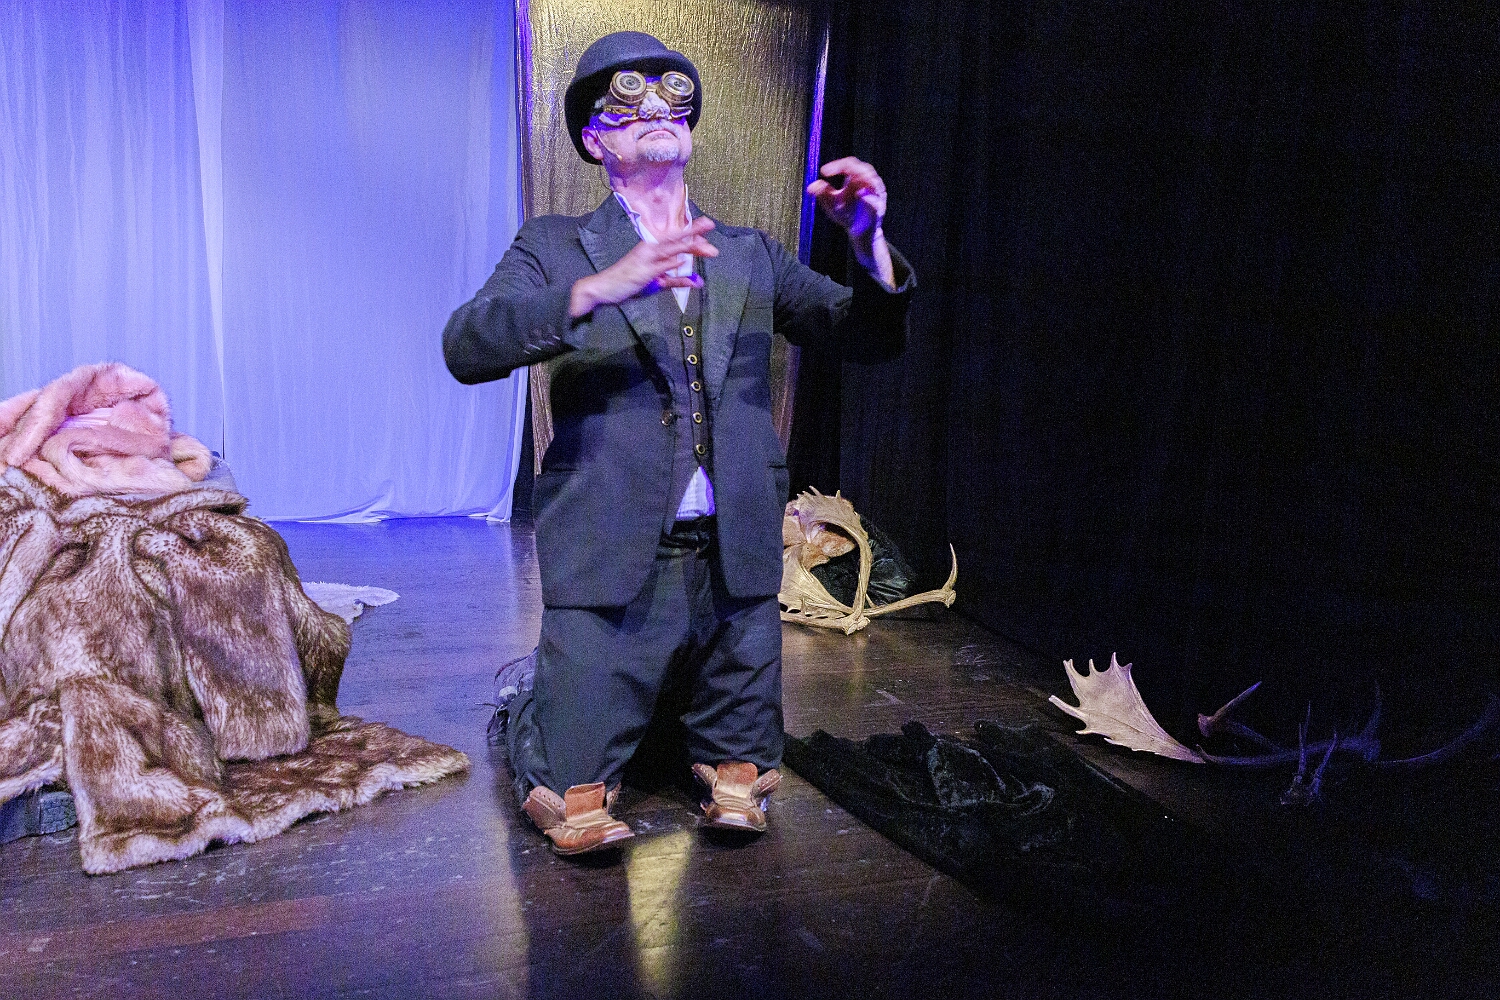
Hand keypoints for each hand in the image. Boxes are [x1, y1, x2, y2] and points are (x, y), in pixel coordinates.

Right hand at [570, 216, 717, 316]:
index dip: (692, 233)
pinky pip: (658, 266)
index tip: (708, 227)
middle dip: (693, 231)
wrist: (603, 287)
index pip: (675, 238)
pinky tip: (682, 260)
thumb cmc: (628, 282)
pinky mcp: (642, 272)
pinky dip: (670, 263)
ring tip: (704, 243)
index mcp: (652, 248)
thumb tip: (698, 281)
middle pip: (675, 238)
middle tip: (710, 224)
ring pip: (669, 249)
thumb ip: (676, 280)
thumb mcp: (656, 282)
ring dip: (686, 245)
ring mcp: (645, 259)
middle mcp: (649, 249)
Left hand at [806, 157, 885, 241]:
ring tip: (852, 176)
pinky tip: (859, 195)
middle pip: (864, 168)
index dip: (837, 165)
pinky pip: (876, 201)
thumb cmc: (847, 215)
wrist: (859, 233)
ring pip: (874, 180)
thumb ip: (822, 194)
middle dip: (853, 168)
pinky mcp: (878, 209)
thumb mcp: (831, 204)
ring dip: (864, 177)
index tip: (823, 171)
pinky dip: (869, 198)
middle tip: (842, 169)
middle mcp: (868, 184)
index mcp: (856, 179)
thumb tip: (810, 187)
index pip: (849, 164)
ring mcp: (875, 196)